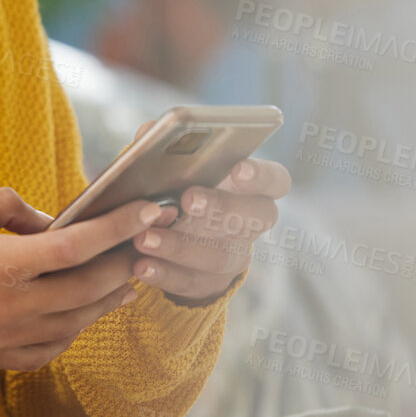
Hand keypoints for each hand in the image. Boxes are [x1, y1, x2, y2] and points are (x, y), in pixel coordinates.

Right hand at [0, 187, 170, 371]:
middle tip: (147, 242)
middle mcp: (6, 309)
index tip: (148, 211)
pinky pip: (50, 350)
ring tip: (127, 278)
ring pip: (75, 323)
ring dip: (106, 300)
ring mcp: (1, 341)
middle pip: (87, 288)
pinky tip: (82, 314)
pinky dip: (74, 330)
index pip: (76, 246)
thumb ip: (3, 207)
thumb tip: (48, 218)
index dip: (118, 228)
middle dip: (123, 263)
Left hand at [128, 157, 290, 305]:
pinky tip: (141, 266)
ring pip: (218, 255)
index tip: (238, 169)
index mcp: (250, 187)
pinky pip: (192, 282)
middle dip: (221, 208)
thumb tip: (151, 132)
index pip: (275, 180)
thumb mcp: (170, 166)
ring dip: (180, 246)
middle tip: (188, 199)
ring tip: (144, 238)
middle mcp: (250, 223)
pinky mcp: (210, 284)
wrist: (170, 236)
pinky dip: (164, 274)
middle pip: (254, 218)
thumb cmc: (173, 187)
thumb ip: (163, 148)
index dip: (262, 175)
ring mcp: (233, 257)